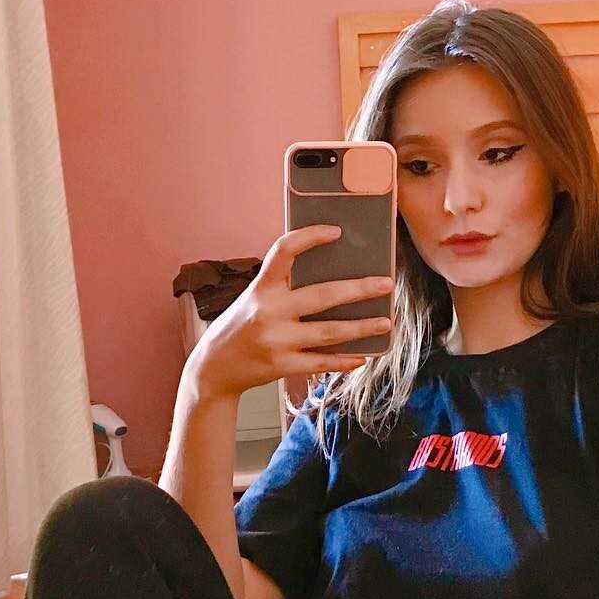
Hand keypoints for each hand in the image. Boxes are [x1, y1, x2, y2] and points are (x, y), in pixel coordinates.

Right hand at [189, 225, 393, 401]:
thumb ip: (283, 288)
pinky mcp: (282, 366)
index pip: (284, 251)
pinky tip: (362, 356)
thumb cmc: (239, 327)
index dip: (310, 237)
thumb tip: (332, 277)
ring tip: (385, 322)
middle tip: (386, 283)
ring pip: (329, 332)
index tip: (336, 231)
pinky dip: (344, 360)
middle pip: (323, 295)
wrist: (213, 367)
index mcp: (261, 288)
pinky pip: (321, 362)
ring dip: (361, 328)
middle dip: (359, 289)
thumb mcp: (253, 299)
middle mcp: (269, 312)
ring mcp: (276, 341)